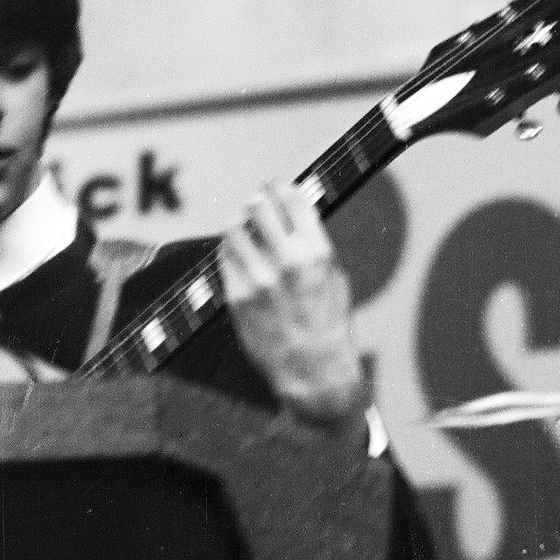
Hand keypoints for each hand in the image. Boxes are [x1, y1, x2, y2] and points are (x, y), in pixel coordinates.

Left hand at [220, 179, 365, 424]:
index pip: (292, 200)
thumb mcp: (335, 281)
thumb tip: (297, 220)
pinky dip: (229, 254)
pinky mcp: (237, 298)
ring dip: (238, 227)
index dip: (278, 187)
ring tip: (242, 233)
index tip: (273, 186)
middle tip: (254, 206)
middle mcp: (287, 262)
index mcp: (317, 253)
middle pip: (258, 208)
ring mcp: (259, 280)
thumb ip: (314, 248)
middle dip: (255, 204)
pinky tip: (237, 259)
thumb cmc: (328, 329)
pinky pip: (224, 260)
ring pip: (233, 230)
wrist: (313, 373)